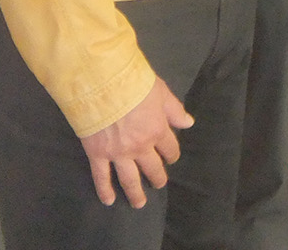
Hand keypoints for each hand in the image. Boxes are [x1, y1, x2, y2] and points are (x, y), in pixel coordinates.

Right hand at [80, 77, 192, 207]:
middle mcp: (140, 147)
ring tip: (140, 203)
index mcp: (157, 131)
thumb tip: (189, 123)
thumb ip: (175, 110)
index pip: (170, 149)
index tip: (171, 157)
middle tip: (159, 184)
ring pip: (130, 179)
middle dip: (158, 177)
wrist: (103, 85)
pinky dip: (105, 190)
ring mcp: (118, 154)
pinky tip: (109, 200)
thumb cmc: (134, 84)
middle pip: (152, 167)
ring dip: (136, 193)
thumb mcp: (161, 92)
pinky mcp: (97, 155)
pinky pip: (101, 177)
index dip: (172, 154)